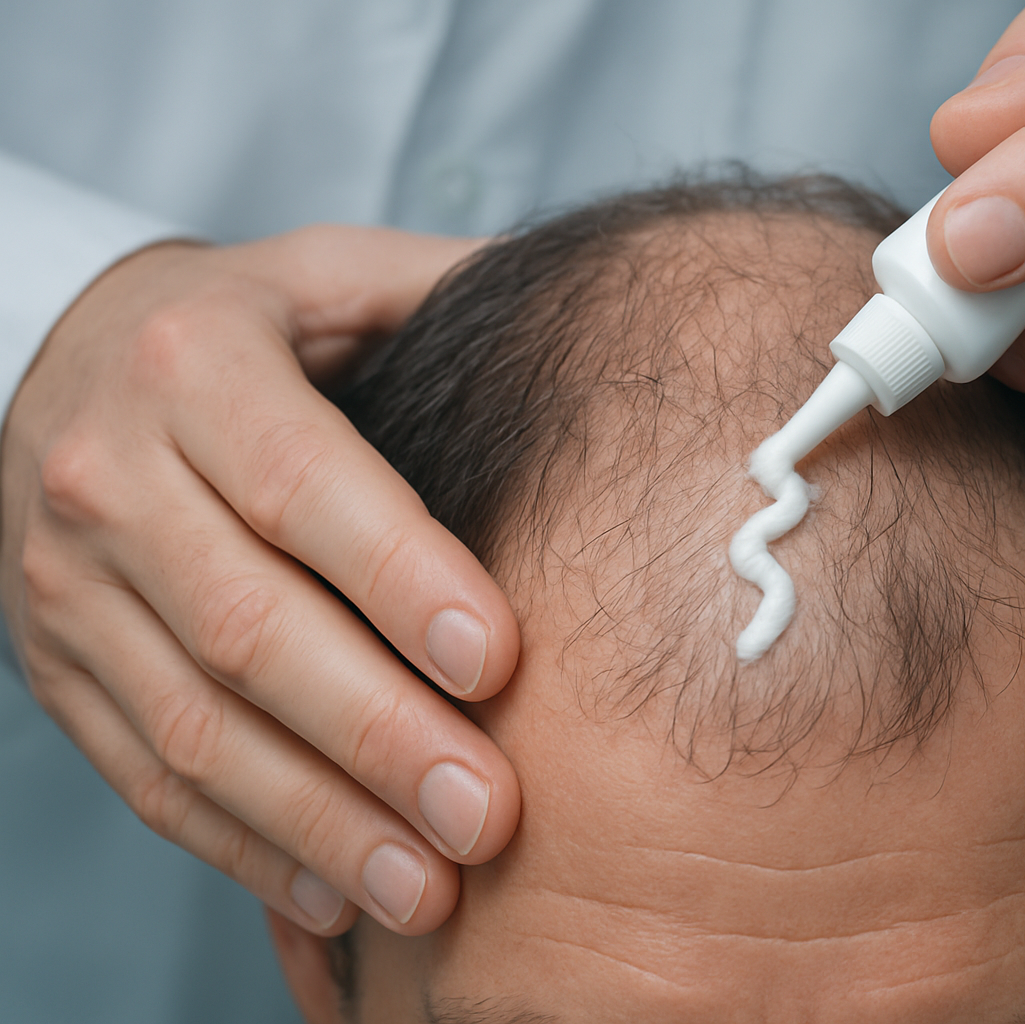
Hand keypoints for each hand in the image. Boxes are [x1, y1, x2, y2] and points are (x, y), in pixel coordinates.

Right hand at [1, 227, 521, 935]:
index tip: (501, 661)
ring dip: (318, 821)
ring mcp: (70, 587)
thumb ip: (442, 290)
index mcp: (191, 364)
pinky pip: (145, 777)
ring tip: (429, 886)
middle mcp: (110, 476)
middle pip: (248, 627)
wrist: (56, 363)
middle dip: (376, 732)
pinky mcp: (60, 671)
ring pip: (195, 727)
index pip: (299, 482)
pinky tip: (334, 893)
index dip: (400, 576)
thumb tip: (606, 310)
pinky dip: (243, 846)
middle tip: (487, 811)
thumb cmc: (241, 328)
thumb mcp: (326, 275)